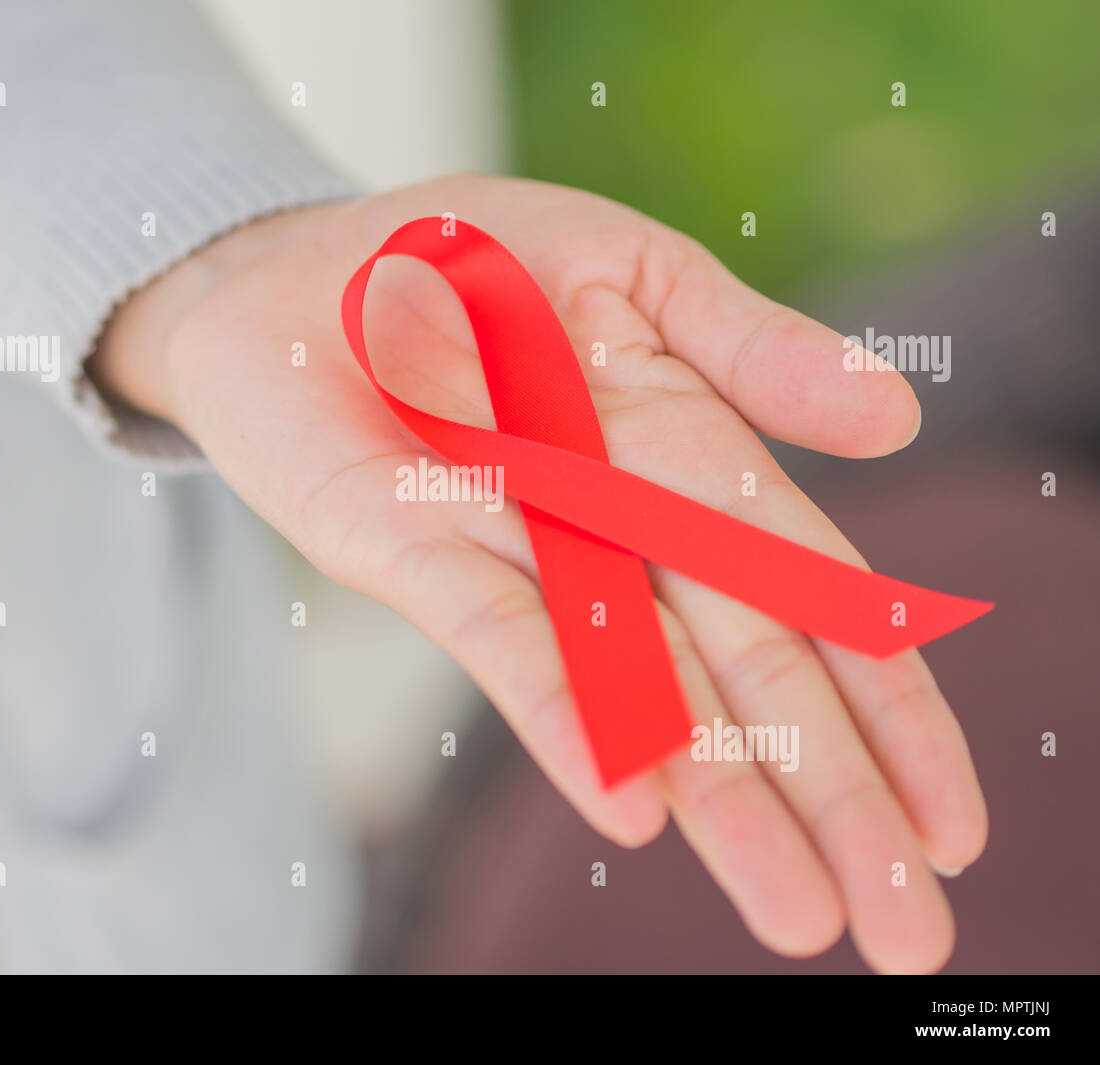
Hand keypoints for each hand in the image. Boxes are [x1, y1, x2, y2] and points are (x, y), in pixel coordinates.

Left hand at [92, 173, 986, 972]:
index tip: (950, 824)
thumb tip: (898, 421)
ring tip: (797, 918)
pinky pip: (500, 634)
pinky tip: (635, 807)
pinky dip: (567, 709)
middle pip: (740, 665)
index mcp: (683, 451)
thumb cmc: (469, 259)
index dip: (887, 703)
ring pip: (635, 680)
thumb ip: (747, 344)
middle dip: (828, 792)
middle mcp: (608, 523)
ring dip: (719, 798)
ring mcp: (513, 544)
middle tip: (909, 930)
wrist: (294, 263)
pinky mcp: (408, 549)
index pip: (809, 588)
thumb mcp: (627, 270)